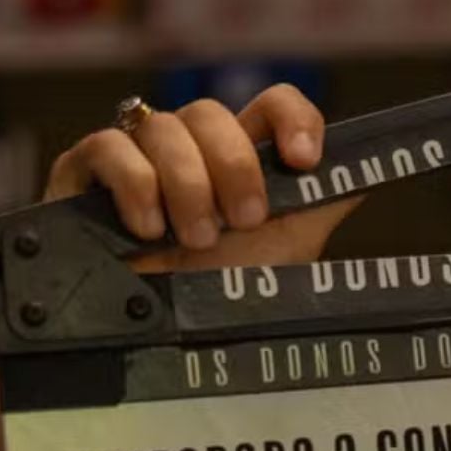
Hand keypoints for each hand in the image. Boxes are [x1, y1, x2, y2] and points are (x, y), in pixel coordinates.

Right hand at [45, 84, 362, 270]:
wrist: (150, 345)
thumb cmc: (215, 297)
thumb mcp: (283, 254)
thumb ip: (321, 206)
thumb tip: (368, 172)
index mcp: (239, 159)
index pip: (270, 105)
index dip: (292, 119)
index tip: (304, 161)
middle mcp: (188, 150)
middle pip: (211, 111)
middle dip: (234, 165)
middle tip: (244, 220)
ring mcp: (134, 157)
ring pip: (162, 128)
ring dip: (186, 185)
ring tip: (194, 239)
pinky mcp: (82, 174)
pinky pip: (107, 147)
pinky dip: (134, 184)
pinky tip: (146, 228)